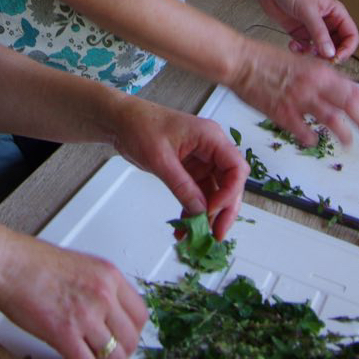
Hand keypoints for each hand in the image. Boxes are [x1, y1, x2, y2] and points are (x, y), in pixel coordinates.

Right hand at [0, 229, 147, 358]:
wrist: (7, 263)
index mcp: (109, 276)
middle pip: (130, 340)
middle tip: (106, 356)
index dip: (131, 332)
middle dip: (119, 353)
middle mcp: (103, 294)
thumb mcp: (79, 265)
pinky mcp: (64, 333)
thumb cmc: (32, 262)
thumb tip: (105, 312)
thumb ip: (98, 287)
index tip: (120, 338)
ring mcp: (85, 314)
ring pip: (113, 357)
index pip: (140, 315)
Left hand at [110, 100, 247, 240]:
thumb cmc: (141, 125)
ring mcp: (201, 161)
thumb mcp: (160, 159)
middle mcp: (211, 149)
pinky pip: (198, 194)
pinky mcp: (190, 170)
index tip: (212, 210)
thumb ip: (182, 185)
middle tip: (216, 234)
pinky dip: (193, 211)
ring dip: (207, 215)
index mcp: (210, 137)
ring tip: (197, 236)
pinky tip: (185, 227)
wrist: (122, 121)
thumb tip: (200, 210)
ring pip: (214, 193)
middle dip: (224, 210)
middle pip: (230, 183)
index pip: (236, 168)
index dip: (229, 193)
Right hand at [234, 35, 358, 148]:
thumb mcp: (302, 62)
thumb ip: (320, 78)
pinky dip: (312, 139)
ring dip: (344, 135)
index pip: (355, 91)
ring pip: (333, 122)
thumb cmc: (267, 59)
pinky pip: (305, 133)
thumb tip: (336, 92)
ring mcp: (300, 101)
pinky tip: (312, 140)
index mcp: (321, 71)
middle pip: (351, 107)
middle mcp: (315, 85)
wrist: (241, 62)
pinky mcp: (283, 114)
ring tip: (348, 142)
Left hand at [257, 0, 358, 62]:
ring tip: (304, 50)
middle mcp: (328, 23)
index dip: (348, 49)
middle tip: (319, 59)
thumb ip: (319, 33)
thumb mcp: (308, 10)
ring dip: (314, 55)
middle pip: (338, 46)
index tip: (336, 58)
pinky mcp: (300, 34)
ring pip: (322, 50)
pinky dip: (301, 51)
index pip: (351, 35)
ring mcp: (314, 29)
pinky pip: (306, 49)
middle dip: (330, 55)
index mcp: (336, 13)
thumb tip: (331, 54)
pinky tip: (293, 45)